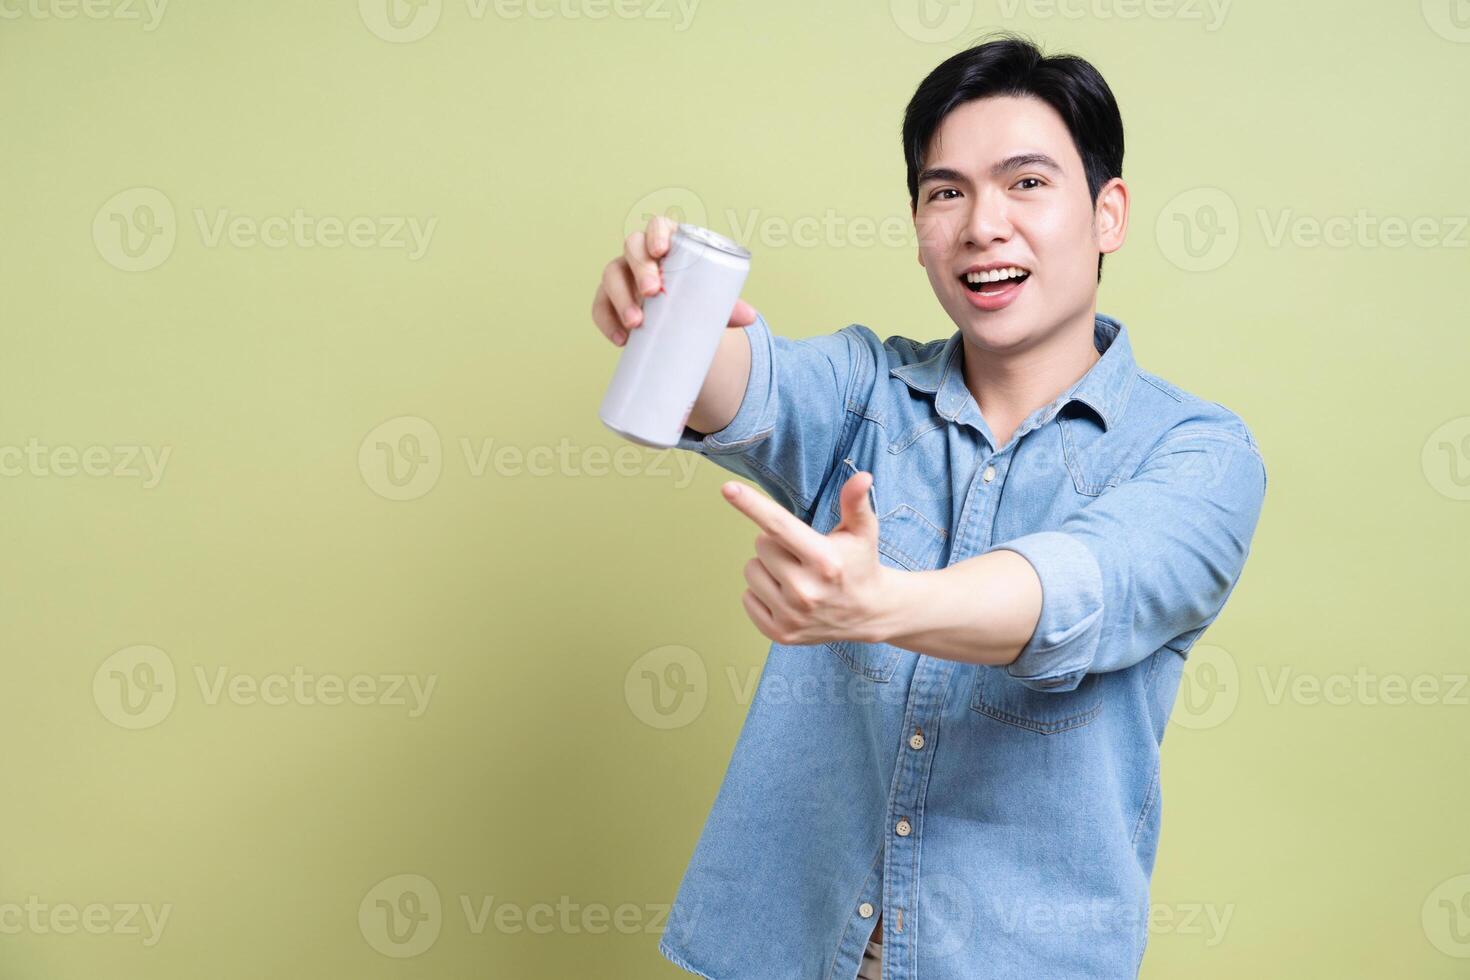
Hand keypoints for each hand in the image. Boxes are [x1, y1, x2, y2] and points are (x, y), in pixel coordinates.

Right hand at [591, 214, 757, 346]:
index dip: (657, 234)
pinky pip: (600, 306)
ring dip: (621, 298)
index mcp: (668, 244)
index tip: (662, 251)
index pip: (658, 225)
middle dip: (640, 268)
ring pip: (611, 275)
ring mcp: (621, 276)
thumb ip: (728, 307)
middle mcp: (640, 254)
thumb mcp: (711, 302)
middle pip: (632, 248)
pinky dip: (607, 322)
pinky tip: (621, 339)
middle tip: (652, 293)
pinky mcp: (607, 300)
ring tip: (636, 323)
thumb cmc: (694, 302)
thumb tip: (750, 317)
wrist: (677, 327)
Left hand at [720, 472, 891, 646]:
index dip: (751, 504)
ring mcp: (791, 615)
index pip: (779, 525)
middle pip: (760, 545)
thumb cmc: (860, 563)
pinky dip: (762, 593)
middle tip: (802, 554)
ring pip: (750, 570)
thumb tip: (861, 476)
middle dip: (776, 543)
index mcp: (825, 560)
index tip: (728, 488)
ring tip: (795, 574)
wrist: (870, 613)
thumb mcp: (862, 531)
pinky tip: (787, 595)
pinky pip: (747, 598)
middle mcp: (806, 590)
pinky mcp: (780, 633)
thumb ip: (855, 502)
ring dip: (767, 567)